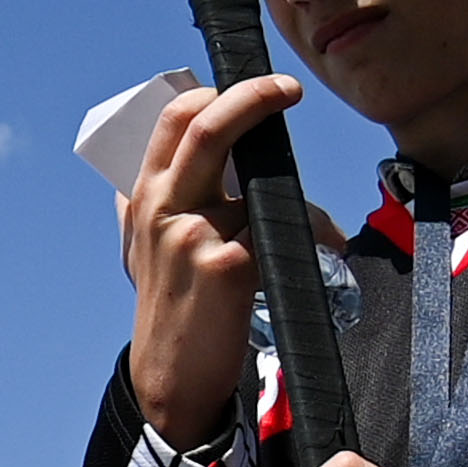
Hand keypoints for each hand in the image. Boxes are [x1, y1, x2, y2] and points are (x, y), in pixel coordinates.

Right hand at [121, 69, 299, 444]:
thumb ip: (145, 207)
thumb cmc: (170, 308)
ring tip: (323, 227)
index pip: (174, 119)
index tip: (255, 87)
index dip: (216, 92)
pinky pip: (283, 230)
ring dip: (303, 203)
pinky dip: (312, 236)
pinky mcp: (228, 265)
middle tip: (287, 89)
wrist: (171, 379)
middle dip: (254, 97)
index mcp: (144, 197)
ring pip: (261, 186)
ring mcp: (193, 235)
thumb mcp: (143, 252)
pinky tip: (325, 250)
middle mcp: (162, 209)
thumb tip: (143, 169)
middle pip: (208, 127)